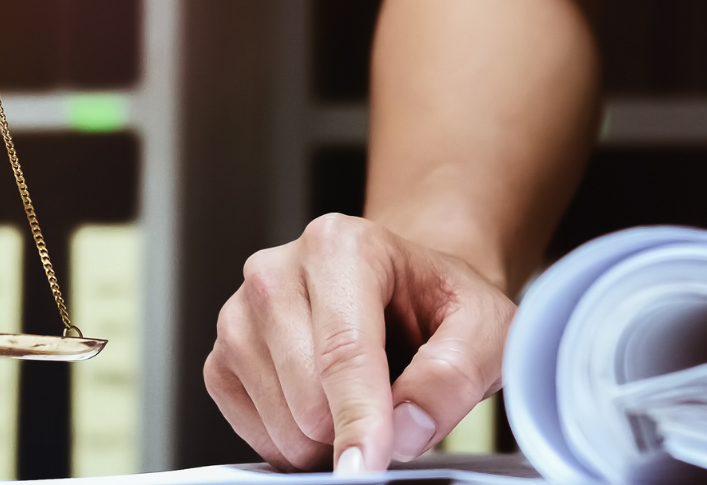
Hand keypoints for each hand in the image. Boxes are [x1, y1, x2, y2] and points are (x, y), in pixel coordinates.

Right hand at [204, 213, 517, 471]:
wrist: (408, 295)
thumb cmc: (441, 306)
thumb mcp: (485, 330)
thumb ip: (454, 375)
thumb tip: (405, 429)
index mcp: (341, 245)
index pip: (344, 351)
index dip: (359, 419)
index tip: (367, 469)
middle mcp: (276, 271)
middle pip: (307, 396)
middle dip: (355, 427)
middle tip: (397, 407)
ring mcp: (239, 314)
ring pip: (279, 423)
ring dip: (327, 439)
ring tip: (363, 400)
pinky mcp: (221, 358)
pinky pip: (254, 434)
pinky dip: (296, 444)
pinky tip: (326, 409)